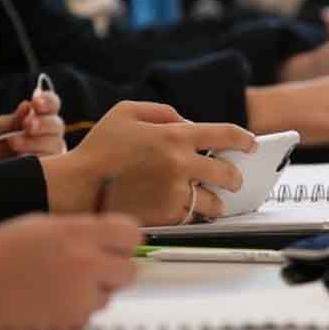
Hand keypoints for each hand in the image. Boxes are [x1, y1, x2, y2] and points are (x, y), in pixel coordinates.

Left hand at [0, 91, 64, 163]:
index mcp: (33, 120)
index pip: (51, 105)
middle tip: (27, 126)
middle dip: (44, 123)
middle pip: (57, 125)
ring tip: (13, 145)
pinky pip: (53, 166)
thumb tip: (28, 106)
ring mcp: (48, 158)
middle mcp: (44, 137)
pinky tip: (22, 159)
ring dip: (37, 142)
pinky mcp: (46, 176)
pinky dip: (38, 159)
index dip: (48, 101)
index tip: (35, 103)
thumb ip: (8, 120)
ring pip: (56, 145)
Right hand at [0, 214, 140, 329]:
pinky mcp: (69, 321)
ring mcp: (79, 296)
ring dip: (91, 294)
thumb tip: (111, 241)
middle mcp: (86, 263)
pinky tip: (47, 303)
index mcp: (78, 233)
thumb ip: (82, 232)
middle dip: (113, 271)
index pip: (131, 235)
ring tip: (55, 287)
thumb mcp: (42, 226)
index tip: (116, 247)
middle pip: (129, 271)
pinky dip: (73, 312)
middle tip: (90, 270)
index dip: (124, 242)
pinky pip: (86, 316)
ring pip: (107, 297)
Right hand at [40, 102, 255, 224]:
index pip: (225, 135)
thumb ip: (163, 113)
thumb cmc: (98, 149)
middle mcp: (180, 163)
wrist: (76, 187)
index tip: (252, 144)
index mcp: (174, 135)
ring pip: (214, 201)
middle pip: (228, 173)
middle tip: (233, 179)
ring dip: (216, 200)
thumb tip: (189, 123)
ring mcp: (175, 192)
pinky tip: (185, 208)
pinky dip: (193, 213)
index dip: (244, 139)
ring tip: (210, 199)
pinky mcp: (167, 215)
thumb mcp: (126, 112)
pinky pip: (193, 216)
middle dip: (235, 177)